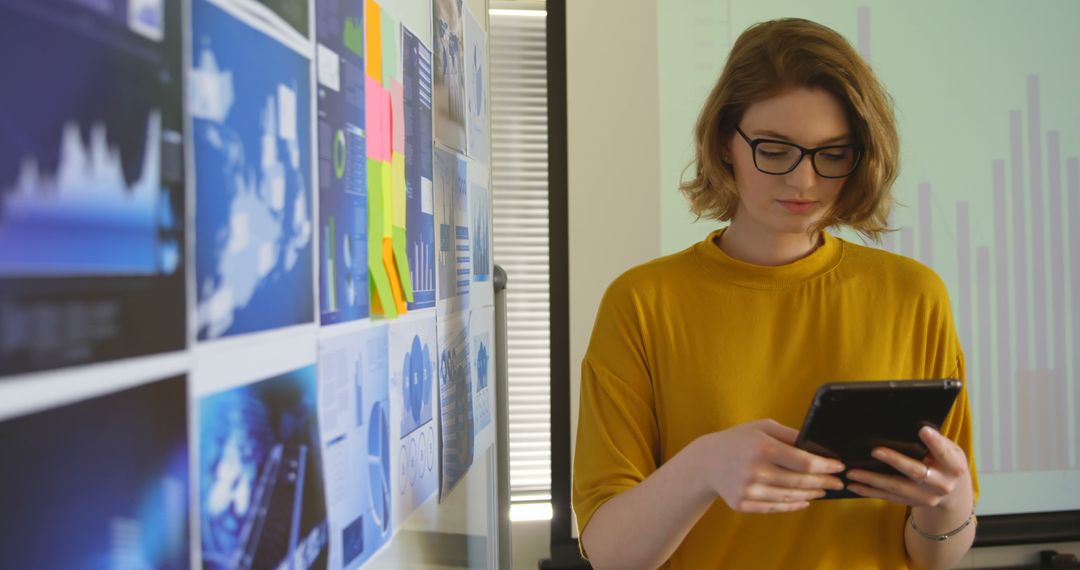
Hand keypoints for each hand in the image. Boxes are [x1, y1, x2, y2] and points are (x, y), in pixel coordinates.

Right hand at [694, 419, 845, 513]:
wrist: (706, 462)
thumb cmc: (738, 440)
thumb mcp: (762, 427)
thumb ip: (789, 434)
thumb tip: (817, 444)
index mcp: (762, 448)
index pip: (804, 462)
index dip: (825, 467)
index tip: (838, 467)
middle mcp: (755, 471)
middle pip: (800, 482)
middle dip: (823, 483)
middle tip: (837, 483)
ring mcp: (748, 490)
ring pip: (789, 497)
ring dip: (810, 494)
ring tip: (822, 490)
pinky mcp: (742, 504)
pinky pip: (774, 507)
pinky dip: (792, 505)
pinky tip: (803, 500)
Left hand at [845, 426, 972, 509]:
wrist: (953, 493)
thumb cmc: (947, 463)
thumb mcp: (951, 450)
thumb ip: (937, 442)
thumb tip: (916, 427)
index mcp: (953, 466)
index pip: (944, 453)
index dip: (934, 442)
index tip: (923, 430)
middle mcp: (940, 484)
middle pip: (915, 472)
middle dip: (895, 461)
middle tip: (875, 451)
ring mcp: (925, 496)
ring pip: (895, 487)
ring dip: (872, 480)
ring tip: (852, 472)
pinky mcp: (911, 502)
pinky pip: (887, 497)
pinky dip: (869, 491)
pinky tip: (853, 485)